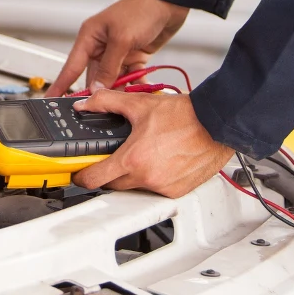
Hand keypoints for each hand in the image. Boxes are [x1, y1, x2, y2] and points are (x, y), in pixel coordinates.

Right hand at [49, 0, 189, 94]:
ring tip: (125, 101)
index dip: (60, 85)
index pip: (71, 66)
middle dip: (98, 92)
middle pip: (94, 77)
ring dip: (119, 89)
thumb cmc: (141, 11)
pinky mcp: (133, 57)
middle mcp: (101, 46)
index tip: (51, 99)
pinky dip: (135, 84)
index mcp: (90, 37)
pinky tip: (141, 90)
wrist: (168, 2)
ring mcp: (117, 53)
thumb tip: (97, 89)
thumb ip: (108, 67)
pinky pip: (130, 77)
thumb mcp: (121, 39)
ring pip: (113, 80)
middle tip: (100, 108)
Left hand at [71, 90, 233, 195]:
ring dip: (132, 175)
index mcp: (133, 159)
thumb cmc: (184, 116)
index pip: (95, 179)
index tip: (78, 173)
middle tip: (112, 157)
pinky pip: (156, 190)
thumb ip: (107, 102)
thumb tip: (86, 103)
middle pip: (113, 185)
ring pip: (135, 188)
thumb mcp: (139, 103)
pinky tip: (159, 160)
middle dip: (108, 173)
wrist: (215, 124)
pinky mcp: (177, 191)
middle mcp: (147, 178)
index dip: (81, 177)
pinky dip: (152, 178)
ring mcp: (163, 187)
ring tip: (142, 153)